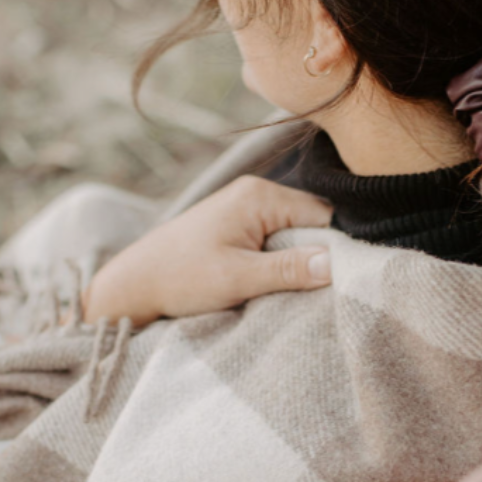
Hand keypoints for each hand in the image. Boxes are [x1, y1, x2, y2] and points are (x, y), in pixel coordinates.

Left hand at [80, 175, 334, 325]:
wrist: (134, 282)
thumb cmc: (180, 278)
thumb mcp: (237, 278)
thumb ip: (289, 270)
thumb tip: (338, 264)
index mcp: (260, 196)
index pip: (323, 216)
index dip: (338, 248)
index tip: (347, 281)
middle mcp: (257, 192)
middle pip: (312, 221)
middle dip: (320, 253)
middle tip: (327, 289)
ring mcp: (247, 205)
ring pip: (296, 230)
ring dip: (300, 257)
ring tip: (303, 287)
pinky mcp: (239, 222)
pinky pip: (277, 235)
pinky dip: (283, 257)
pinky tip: (281, 280)